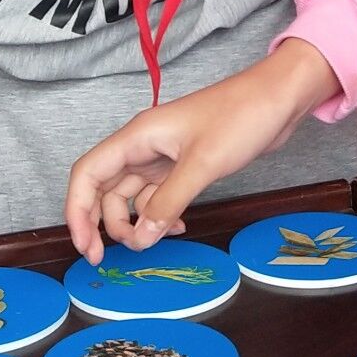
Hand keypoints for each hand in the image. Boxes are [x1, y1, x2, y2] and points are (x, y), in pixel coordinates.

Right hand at [65, 39, 339, 261]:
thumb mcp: (202, 164)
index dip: (78, 211)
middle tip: (107, 259)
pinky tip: (178, 227)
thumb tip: (140, 239)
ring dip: (135, 222)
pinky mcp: (184, 163)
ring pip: (132, 195)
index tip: (85, 246)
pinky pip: (158, 195)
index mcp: (138, 137)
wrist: (278, 98)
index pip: (88, 173)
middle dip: (102, 223)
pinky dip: (160, 214)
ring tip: (153, 242)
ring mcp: (163, 155)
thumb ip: (168, 203)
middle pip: (105, 188)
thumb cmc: (240, 117)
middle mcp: (144, 145)